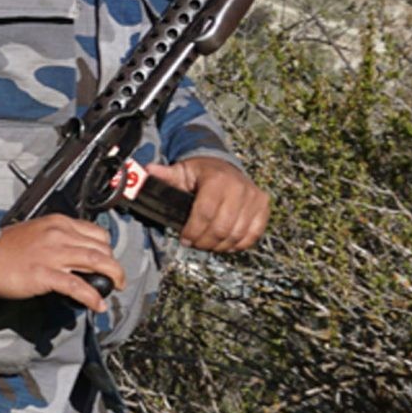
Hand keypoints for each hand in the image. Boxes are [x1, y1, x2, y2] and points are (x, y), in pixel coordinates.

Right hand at [0, 214, 124, 312]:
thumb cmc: (1, 247)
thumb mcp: (34, 231)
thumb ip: (55, 238)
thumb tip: (71, 255)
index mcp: (58, 223)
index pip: (97, 233)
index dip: (108, 249)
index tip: (108, 260)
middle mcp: (59, 235)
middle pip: (102, 248)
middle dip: (114, 265)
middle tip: (115, 278)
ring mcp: (53, 254)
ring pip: (98, 262)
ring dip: (114, 277)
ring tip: (116, 287)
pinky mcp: (45, 274)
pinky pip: (78, 286)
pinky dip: (92, 297)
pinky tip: (97, 305)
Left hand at [142, 157, 268, 252]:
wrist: (226, 166)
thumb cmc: (200, 173)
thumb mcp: (181, 171)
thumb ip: (165, 175)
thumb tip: (147, 170)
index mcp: (218, 179)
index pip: (205, 213)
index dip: (193, 231)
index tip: (184, 238)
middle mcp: (240, 188)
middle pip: (222, 228)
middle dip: (204, 241)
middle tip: (194, 244)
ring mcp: (255, 198)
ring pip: (237, 235)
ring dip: (219, 246)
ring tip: (206, 244)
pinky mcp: (263, 207)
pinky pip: (253, 235)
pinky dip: (237, 244)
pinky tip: (224, 244)